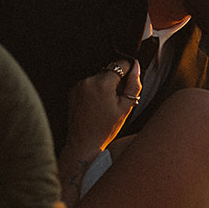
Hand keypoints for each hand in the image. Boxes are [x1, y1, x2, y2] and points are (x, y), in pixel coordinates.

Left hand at [58, 59, 140, 207]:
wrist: (84, 143)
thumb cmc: (105, 128)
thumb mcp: (125, 107)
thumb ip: (134, 85)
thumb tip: (136, 67)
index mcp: (102, 84)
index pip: (120, 64)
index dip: (128, 71)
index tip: (129, 81)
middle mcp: (88, 80)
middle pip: (109, 71)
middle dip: (116, 81)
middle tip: (117, 99)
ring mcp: (79, 85)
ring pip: (99, 77)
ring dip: (104, 85)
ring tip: (105, 105)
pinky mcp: (73, 90)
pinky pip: (89, 84)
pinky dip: (94, 90)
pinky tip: (96, 105)